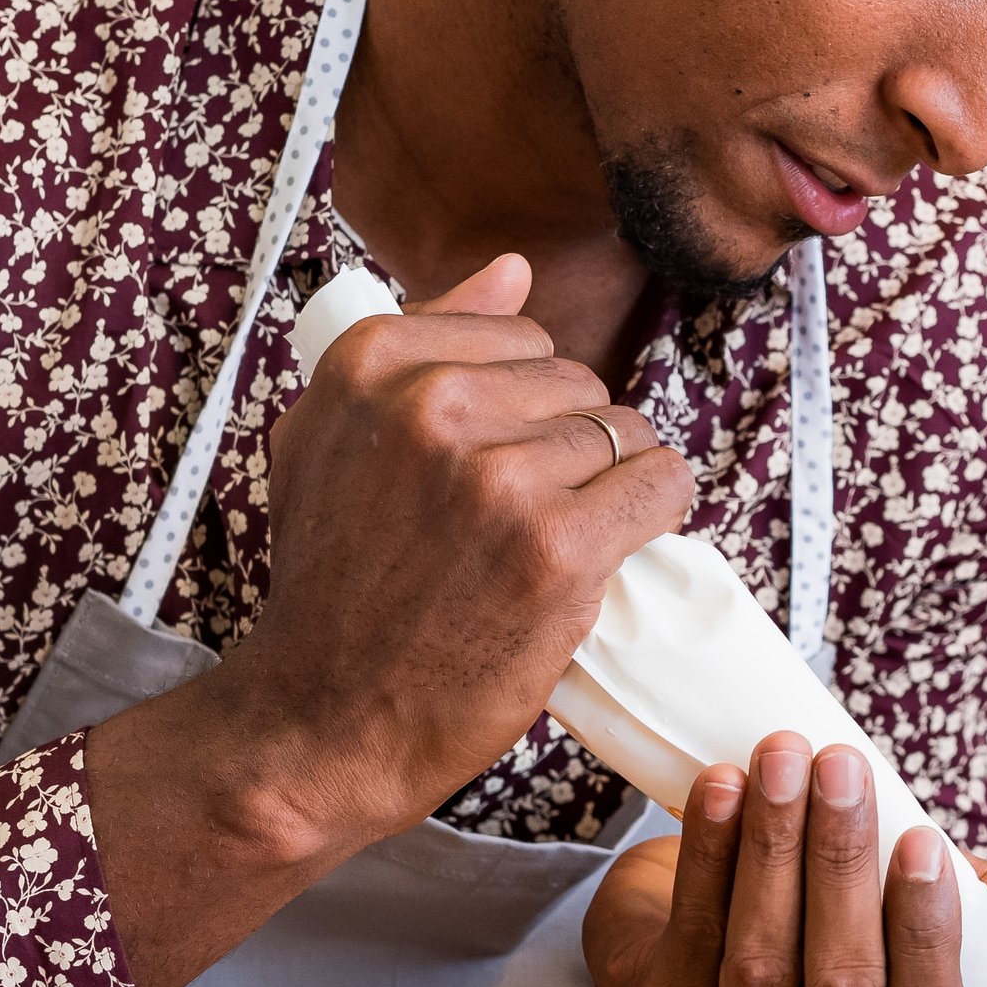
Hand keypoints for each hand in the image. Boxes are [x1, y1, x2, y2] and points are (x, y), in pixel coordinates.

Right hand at [84, 254, 699, 986]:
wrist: (324, 718)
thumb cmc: (332, 584)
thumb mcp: (329, 437)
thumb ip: (417, 340)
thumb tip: (513, 269)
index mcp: (372, 362)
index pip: (521, 334)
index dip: (523, 403)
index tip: (489, 465)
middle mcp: (432, 406)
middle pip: (579, 383)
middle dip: (569, 445)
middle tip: (518, 520)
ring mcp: (498, 475)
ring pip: (625, 434)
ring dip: (612, 486)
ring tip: (556, 544)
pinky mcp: (557, 546)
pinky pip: (662, 485)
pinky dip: (657, 514)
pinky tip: (614, 549)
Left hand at [583, 731, 986, 986]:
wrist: (722, 908)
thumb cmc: (854, 913)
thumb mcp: (944, 907)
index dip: (924, 940)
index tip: (922, 843)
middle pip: (839, 985)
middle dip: (841, 866)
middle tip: (840, 768)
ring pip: (760, 959)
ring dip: (773, 848)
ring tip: (784, 758)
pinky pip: (690, 935)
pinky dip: (708, 854)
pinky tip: (722, 787)